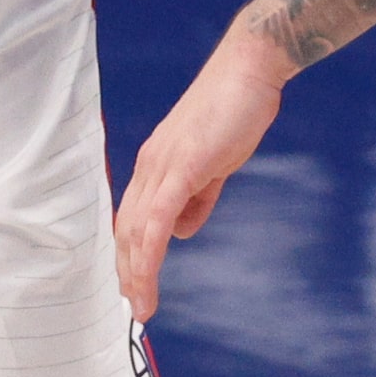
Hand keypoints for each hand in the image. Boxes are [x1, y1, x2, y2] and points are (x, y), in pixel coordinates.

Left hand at [114, 32, 286, 318]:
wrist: (249, 70)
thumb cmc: (235, 111)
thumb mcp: (215, 163)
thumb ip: (198, 197)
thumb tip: (182, 229)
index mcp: (156, 163)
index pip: (132, 216)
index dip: (130, 254)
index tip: (133, 286)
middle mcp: (149, 164)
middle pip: (126, 227)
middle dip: (127, 271)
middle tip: (134, 307)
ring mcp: (162, 164)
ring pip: (136, 229)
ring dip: (136, 272)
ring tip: (141, 306)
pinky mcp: (182, 166)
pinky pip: (157, 218)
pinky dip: (149, 253)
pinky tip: (148, 277)